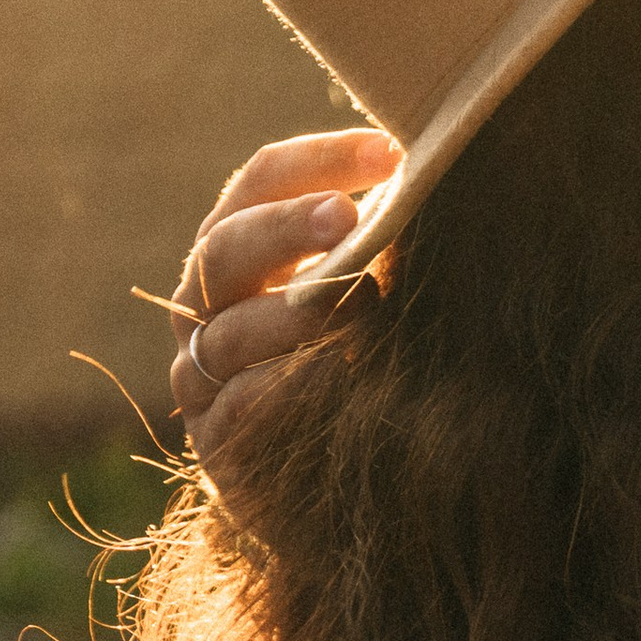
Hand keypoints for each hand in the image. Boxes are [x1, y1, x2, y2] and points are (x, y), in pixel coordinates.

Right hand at [168, 129, 396, 467]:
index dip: (316, 160)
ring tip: (362, 299)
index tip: (391, 151)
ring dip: (297, 312)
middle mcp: (205, 306)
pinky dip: (288, 384)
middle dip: (286, 228)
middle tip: (347, 216)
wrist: (335, 489)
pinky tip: (335, 370)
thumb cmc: (362, 364)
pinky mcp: (217, 444)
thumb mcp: (368, 293)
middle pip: (225, 248)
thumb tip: (438, 173)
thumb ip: (379, 242)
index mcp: (240, 251)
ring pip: (228, 333)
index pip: (259, 182)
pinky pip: (242, 405)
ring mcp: (201, 377)